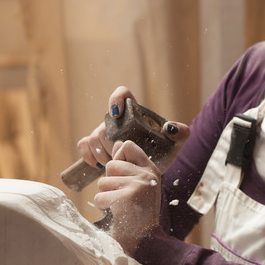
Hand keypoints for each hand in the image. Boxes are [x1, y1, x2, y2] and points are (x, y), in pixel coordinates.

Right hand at [75, 86, 189, 172]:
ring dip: (101, 153)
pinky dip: (88, 155)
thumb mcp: (177, 143)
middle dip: (111, 143)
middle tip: (121, 157)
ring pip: (93, 137)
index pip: (122, 93)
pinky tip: (100, 165)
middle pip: (105, 124)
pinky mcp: (96, 147)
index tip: (117, 114)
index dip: (116, 99)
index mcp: (135, 112)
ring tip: (114, 165)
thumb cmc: (165, 153)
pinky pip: (84, 145)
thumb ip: (181, 133)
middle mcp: (117, 120)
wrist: (152, 170)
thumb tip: (170, 127)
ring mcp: (104, 133)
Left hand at [94, 140, 161, 255]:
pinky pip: (100, 197)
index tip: (123, 177)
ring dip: (106, 197)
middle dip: (110, 183)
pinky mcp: (125, 198)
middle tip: (124, 198)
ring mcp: (137, 185)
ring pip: (103, 182)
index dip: (119, 158)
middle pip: (111, 166)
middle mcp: (146, 175)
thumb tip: (117, 144)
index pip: (127, 146)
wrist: (145, 241)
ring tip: (121, 207)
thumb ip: (129, 165)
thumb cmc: (139, 213)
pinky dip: (104, 208)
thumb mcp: (139, 185)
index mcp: (151, 169)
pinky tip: (117, 214)